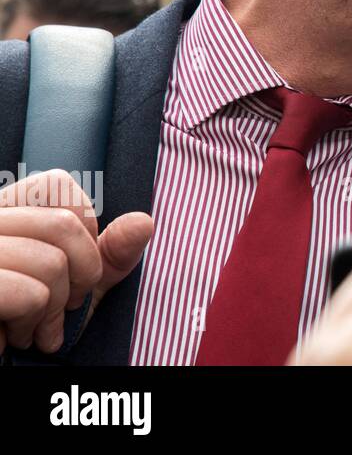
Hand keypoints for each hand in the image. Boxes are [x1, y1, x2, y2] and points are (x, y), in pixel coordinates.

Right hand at [0, 169, 152, 354]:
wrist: (3, 361)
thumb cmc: (31, 317)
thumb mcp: (81, 282)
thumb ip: (113, 253)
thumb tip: (144, 221)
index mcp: (5, 211)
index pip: (56, 184)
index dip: (82, 225)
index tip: (73, 265)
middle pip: (61, 224)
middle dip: (82, 274)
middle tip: (66, 305)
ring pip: (50, 262)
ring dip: (56, 307)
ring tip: (37, 326)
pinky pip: (30, 295)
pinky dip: (36, 323)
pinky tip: (16, 337)